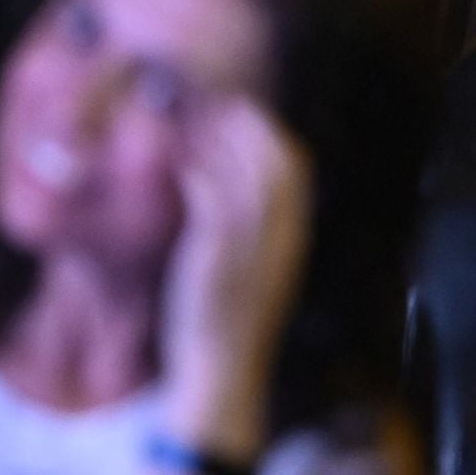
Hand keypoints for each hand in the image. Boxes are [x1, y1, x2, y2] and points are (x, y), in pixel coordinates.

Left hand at [159, 98, 312, 458]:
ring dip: (220, 140)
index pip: (295, 169)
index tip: (244, 109)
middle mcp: (280, 239)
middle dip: (249, 125)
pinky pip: (211, 199)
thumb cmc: (228, 319)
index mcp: (292, 239)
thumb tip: (231, 186)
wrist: (221, 374)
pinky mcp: (216, 259)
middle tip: (218, 101)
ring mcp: (250, 249)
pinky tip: (180, 160)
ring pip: (244, 173)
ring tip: (195, 119)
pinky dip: (197, 172)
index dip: (271, 132)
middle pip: (276, 161)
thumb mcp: (254, 269)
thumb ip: (252, 228)